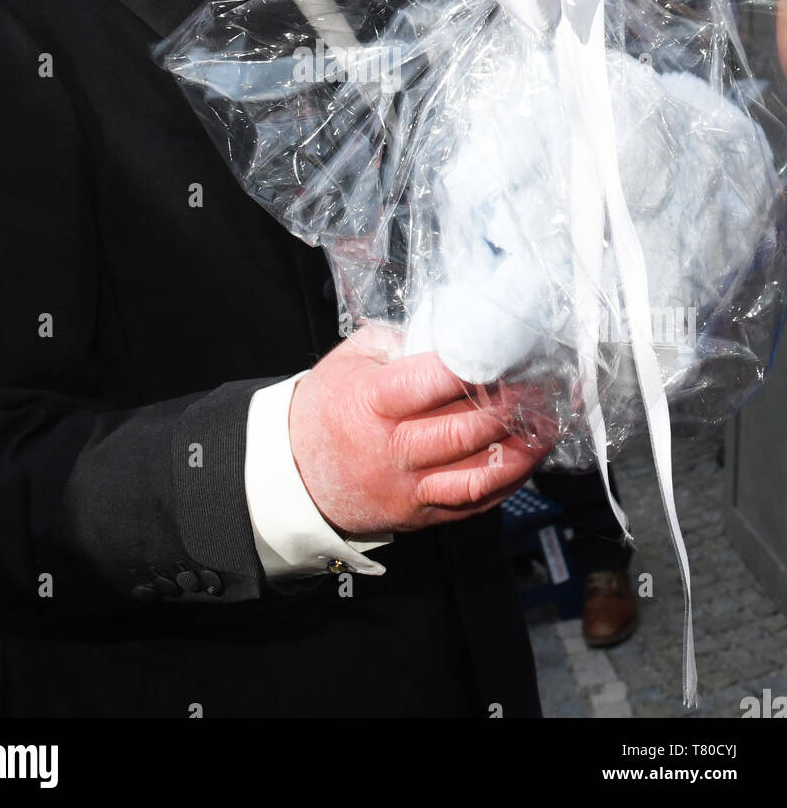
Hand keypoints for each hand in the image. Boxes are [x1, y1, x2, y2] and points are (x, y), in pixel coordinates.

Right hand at [288, 323, 550, 535]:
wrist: (295, 474)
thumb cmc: (328, 407)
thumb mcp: (353, 358)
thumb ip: (401, 341)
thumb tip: (453, 329)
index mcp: (373, 401)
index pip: (431, 382)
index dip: (476, 367)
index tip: (509, 351)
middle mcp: (393, 448)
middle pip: (464, 430)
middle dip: (511, 407)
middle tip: (543, 384)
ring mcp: (409, 487)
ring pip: (477, 475)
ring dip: (521, 450)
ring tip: (548, 424)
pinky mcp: (421, 514)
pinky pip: (474, 503)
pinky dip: (508, 482)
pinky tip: (528, 457)